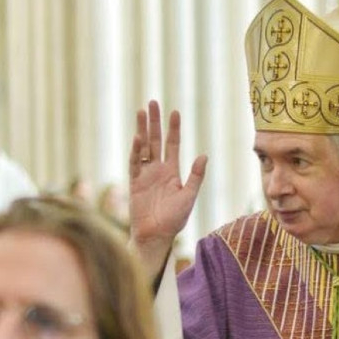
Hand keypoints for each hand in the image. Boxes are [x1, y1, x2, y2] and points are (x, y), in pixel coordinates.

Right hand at [129, 100, 207, 275]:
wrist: (156, 236)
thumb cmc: (174, 220)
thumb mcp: (189, 196)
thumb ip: (196, 176)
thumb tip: (204, 155)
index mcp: (172, 172)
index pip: (172, 145)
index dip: (173, 129)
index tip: (174, 112)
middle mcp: (157, 170)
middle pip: (155, 140)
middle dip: (154, 122)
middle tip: (152, 102)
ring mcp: (145, 175)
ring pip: (143, 147)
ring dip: (142, 130)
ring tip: (141, 111)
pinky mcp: (134, 183)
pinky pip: (135, 163)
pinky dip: (136, 151)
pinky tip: (138, 137)